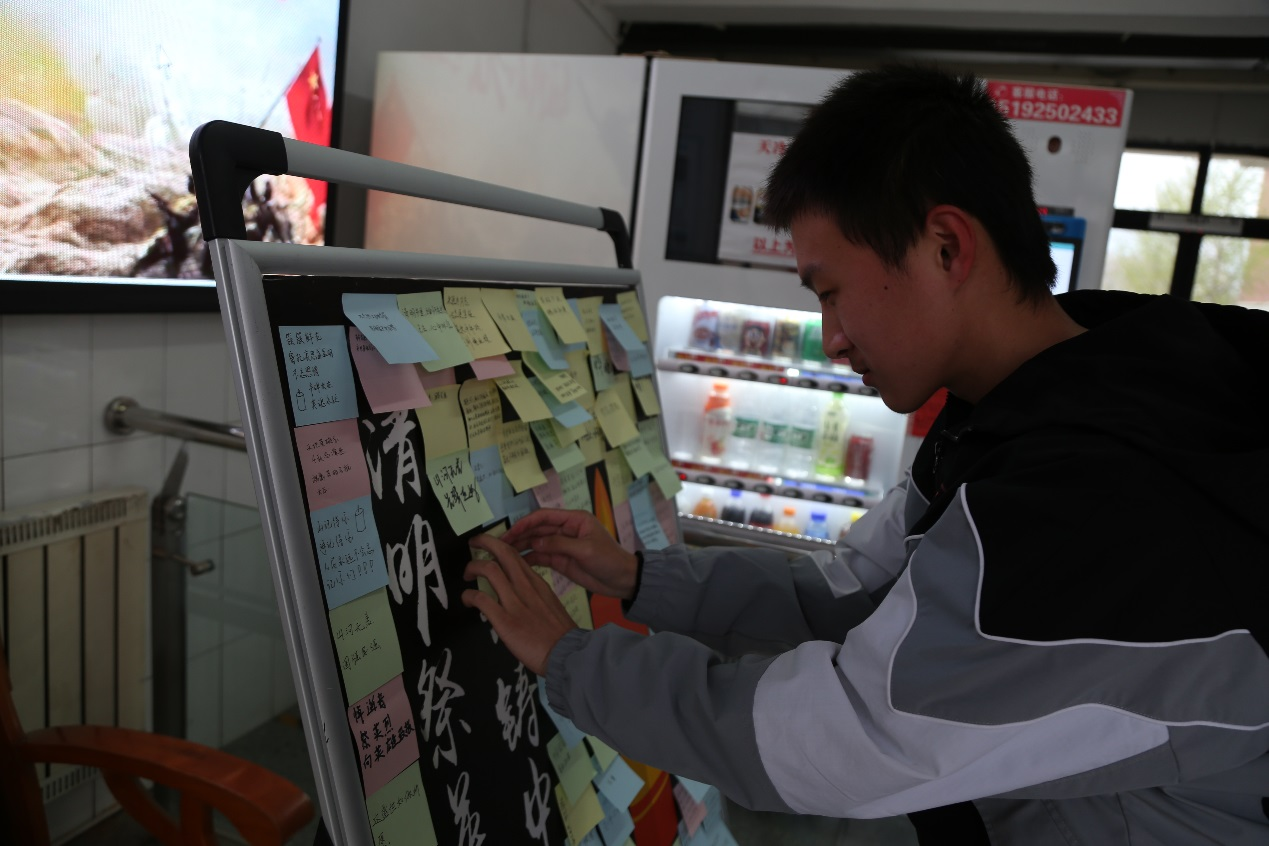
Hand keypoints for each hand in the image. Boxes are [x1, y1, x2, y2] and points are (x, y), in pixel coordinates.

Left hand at [462, 533, 577, 675]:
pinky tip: (467, 599)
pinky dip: (469, 595)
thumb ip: (533, 595)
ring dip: (473, 567)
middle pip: (502, 552)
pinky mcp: (504, 619)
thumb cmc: (559, 634)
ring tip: (467, 574)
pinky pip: (481, 598)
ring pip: (489, 569)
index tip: (489, 548)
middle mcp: (525, 586)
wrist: (565, 654)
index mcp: (537, 582)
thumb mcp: (549, 604)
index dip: (499, 546)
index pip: (515, 554)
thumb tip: (515, 594)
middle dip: (484, 542)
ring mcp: (515, 601)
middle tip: (473, 543)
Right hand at [502, 508, 638, 599]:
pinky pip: (541, 556)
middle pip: (537, 529)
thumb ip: (559, 544)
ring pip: (537, 542)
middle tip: (499, 544)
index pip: (544, 516)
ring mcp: (562, 546)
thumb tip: (534, 542)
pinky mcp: (561, 560)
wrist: (623, 580)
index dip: (525, 523)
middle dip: (519, 535)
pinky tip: (515, 563)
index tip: (510, 532)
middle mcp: (566, 530)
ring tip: (502, 553)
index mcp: (574, 520)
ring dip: (521, 547)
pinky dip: (529, 558)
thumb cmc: (609, 560)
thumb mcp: (585, 550)